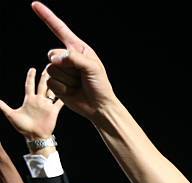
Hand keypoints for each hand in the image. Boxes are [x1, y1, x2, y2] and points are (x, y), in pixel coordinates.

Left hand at [0, 68, 63, 139]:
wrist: (35, 137)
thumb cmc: (23, 127)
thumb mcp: (11, 115)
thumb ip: (3, 106)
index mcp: (29, 100)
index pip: (29, 85)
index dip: (30, 77)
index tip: (32, 68)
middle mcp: (39, 100)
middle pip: (42, 85)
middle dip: (45, 76)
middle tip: (49, 66)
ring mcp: (47, 105)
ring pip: (52, 91)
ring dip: (55, 83)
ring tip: (60, 74)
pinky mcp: (54, 111)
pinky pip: (60, 103)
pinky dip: (64, 98)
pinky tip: (69, 90)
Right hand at [31, 2, 115, 119]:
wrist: (98, 106)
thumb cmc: (100, 86)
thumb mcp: (92, 68)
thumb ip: (74, 59)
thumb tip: (55, 59)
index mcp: (78, 49)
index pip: (60, 29)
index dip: (47, 17)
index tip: (35, 4)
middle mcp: (67, 57)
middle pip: (52, 53)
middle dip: (66, 66)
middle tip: (81, 76)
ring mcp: (60, 70)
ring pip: (51, 69)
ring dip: (66, 79)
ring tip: (78, 84)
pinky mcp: (55, 83)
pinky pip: (50, 81)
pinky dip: (62, 88)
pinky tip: (72, 91)